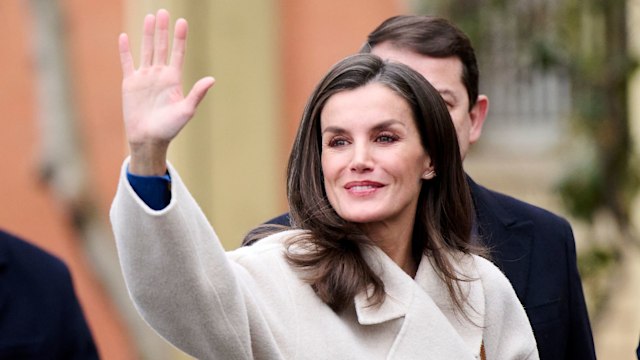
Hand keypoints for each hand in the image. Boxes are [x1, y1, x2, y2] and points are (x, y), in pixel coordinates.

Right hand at [119, 9, 214, 174]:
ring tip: (150, 17)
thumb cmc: (169, 128)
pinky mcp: (130, 83)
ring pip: (146, 50)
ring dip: (148, 34)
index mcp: (174, 79)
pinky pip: (127, 63)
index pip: (178, 53)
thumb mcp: (186, 111)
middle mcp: (159, 75)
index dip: (180, 38)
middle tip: (164, 11)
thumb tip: (212, 79)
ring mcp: (144, 77)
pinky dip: (125, 50)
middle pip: (162, 47)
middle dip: (164, 30)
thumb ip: (197, 94)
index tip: (182, 22)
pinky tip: (125, 36)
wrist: (149, 139)